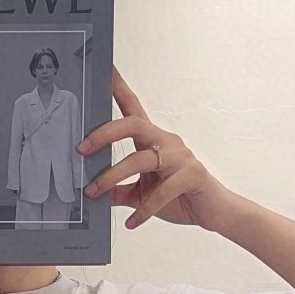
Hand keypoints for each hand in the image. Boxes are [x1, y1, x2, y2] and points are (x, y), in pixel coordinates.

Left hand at [77, 68, 234, 231]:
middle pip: (133, 125)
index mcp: (152, 140)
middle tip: (81, 150)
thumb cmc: (177, 196)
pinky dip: (143, 210)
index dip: (119, 88)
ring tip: (93, 194)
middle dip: (104, 135)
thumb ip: (119, 191)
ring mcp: (180, 157)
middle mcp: (166, 142)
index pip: (133, 108)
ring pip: (141, 159)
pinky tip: (131, 223)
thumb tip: (92, 194)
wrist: (213, 211)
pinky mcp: (191, 175)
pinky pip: (162, 192)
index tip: (104, 70)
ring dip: (113, 176)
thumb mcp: (141, 194)